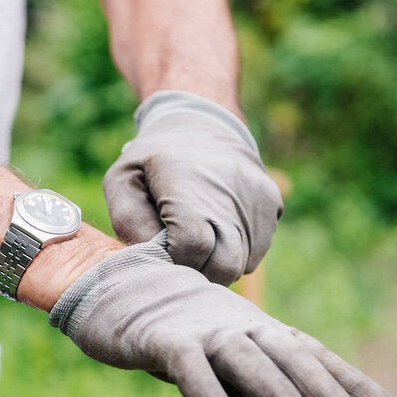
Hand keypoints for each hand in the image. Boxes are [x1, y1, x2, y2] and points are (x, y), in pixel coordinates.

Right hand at [49, 233, 396, 396]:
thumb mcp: (220, 381)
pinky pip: (185, 363)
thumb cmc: (179, 337)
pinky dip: (204, 388)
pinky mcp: (160, 339)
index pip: (314, 360)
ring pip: (246, 360)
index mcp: (261, 335)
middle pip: (292, 361)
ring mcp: (201, 331)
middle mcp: (241, 329)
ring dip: (277, 394)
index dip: (353, 387)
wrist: (115, 287)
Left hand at [103, 91, 282, 285]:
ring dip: (217, 263)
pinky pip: (255, 253)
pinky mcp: (273, 205)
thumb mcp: (123, 180)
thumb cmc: (153, 160)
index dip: (175, 261)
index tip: (164, 250)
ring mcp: (258, 201)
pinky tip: (217, 231)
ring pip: (242, 264)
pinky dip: (236, 253)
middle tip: (180, 256)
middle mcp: (230, 194)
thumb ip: (129, 222)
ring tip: (197, 240)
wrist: (202, 124)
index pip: (192, 250)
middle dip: (198, 272)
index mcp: (189, 186)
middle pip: (224, 266)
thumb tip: (153, 259)